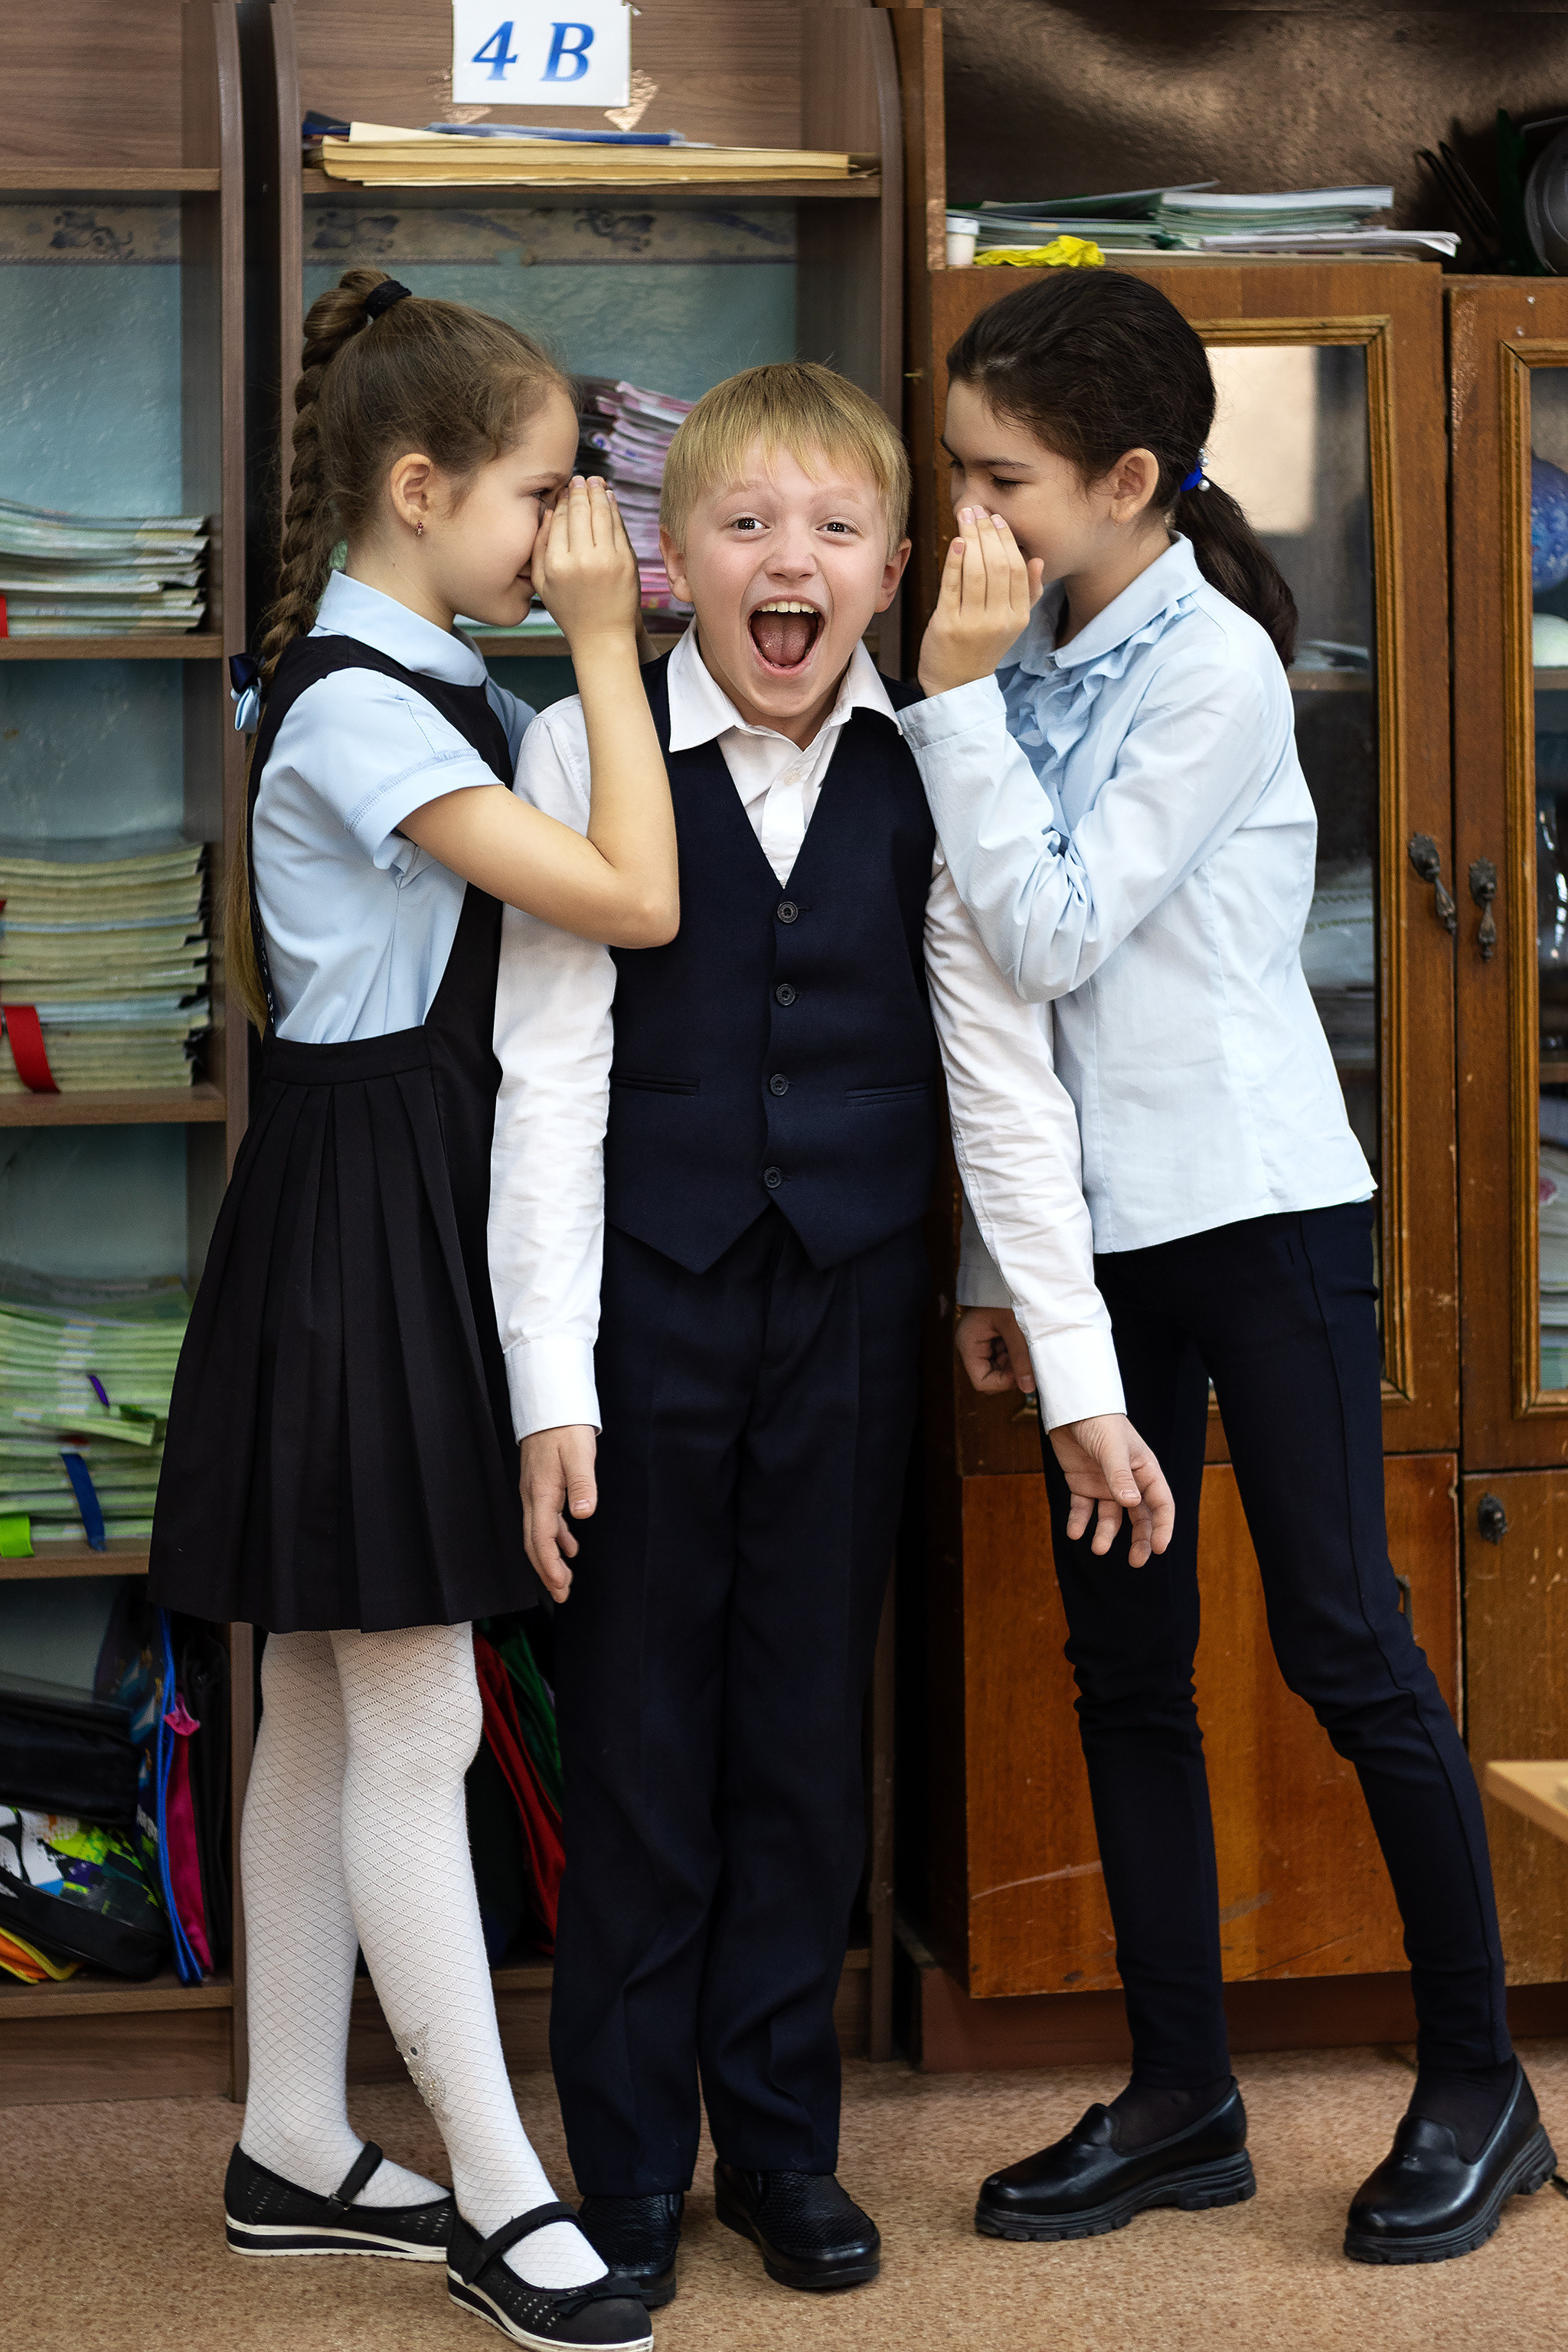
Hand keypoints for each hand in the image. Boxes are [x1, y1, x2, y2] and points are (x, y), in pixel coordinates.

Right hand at [518, 1423, 597, 1600]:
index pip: (541, 1538)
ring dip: (551, 1558)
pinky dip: (556, 1537)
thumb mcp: (580, 1454)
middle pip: (535, 1542)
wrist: (550, 1404)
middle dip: (546, 1571)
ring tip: (564, 1580)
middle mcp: (533, 1496)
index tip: (559, 1585)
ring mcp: (535, 1492)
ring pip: (539, 1533)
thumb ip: (583, 1485)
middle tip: (561, 1595)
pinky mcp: (542, 1486)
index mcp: (541, 1493)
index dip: (549, 1564)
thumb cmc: (565, 1427)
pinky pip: (546, 1520)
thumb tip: (583, 1514)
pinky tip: (569, 1546)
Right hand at [532, 475, 639, 651]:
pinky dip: (614, 508)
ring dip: (598, 492)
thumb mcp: (542, 584)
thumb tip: (547, 512)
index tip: (564, 489)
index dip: (561, 501)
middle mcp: (580, 560)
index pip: (558, 520)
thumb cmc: (570, 610)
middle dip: (579, 491)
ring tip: (595, 481)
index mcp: (556, 565)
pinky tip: (609, 498)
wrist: (602, 636)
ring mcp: (606, 560)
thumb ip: (538, 548)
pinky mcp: (626, 562)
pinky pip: (618, 527)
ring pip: (600, 514)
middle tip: (580, 479)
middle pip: (578, 512)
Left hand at [917, 507, 1044, 697]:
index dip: (1007, 540)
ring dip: (969, 538)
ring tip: (964, 517)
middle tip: (977, 510)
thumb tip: (1037, 560)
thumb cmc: (982, 647)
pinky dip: (953, 561)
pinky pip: (951, 586)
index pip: (1017, 569)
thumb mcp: (1012, 624)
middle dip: (987, 532)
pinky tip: (955, 542)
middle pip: (998, 565)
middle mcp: (998, 620)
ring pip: (975, 571)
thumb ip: (1027, 593)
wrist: (956, 684)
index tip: (996, 519)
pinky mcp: (947, 624)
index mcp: (1018, 617)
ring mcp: (972, 623)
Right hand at [955, 1304, 1035, 1395]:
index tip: (1021, 1371)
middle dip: (1010, 1371)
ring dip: (1015, 1362)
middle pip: (991, 1376)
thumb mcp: (1016, 1328)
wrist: (1009, 1275)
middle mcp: (971, 1346)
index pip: (982, 1381)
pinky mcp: (991, 1340)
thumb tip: (1027, 1387)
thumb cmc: (1007, 1295)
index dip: (1003, 1381)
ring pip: (1000, 1368)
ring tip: (1025, 1344)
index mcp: (969, 1343)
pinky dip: (1016, 1354)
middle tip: (1026, 1356)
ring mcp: (981, 1343)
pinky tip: (1022, 1340)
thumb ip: (1021, 1358)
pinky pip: (1004, 1357)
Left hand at [1049, 1414, 1174, 1567]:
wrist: (1071, 1407)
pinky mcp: (1082, 1485)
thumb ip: (1120, 1476)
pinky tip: (1074, 1533)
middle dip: (1139, 1540)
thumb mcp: (1112, 1448)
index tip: (1158, 1548)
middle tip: (1136, 1562)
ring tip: (1097, 1547)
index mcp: (1145, 1471)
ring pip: (1111, 1517)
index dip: (1162, 1527)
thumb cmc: (1099, 1422)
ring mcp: (1105, 1484)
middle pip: (1139, 1517)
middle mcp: (1128, 1481)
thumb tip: (1132, 1504)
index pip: (1161, 1504)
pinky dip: (1079, 1522)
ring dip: (1105, 1534)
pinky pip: (1083, 1509)